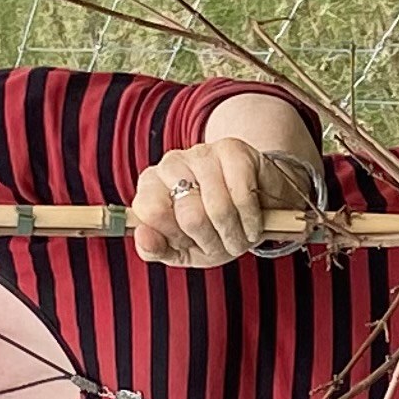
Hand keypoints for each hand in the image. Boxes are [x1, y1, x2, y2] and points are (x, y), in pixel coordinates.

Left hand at [129, 134, 284, 265]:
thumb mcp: (181, 249)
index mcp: (150, 186)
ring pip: (217, 208)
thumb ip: (154, 249)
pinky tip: (253, 223)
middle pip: (189, 216)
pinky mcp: (233, 150)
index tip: (191, 242)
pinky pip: (242, 196)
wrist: (256, 208)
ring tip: (239, 235)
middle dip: (212, 241)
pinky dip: (251, 220)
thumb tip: (142, 235)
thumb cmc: (213, 229)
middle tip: (223, 243)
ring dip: (234, 234)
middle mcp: (171, 164)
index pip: (152, 213)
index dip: (177, 237)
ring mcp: (201, 153)